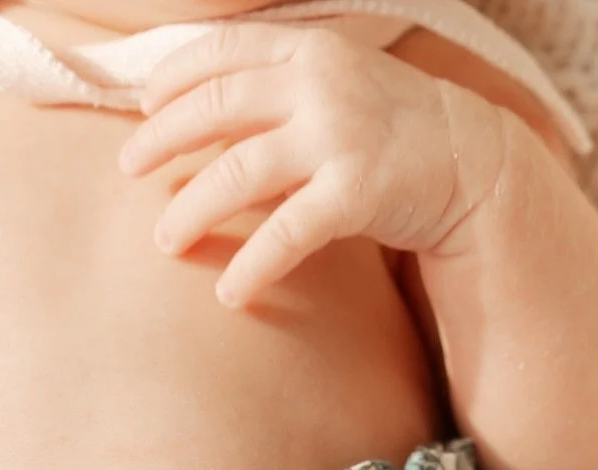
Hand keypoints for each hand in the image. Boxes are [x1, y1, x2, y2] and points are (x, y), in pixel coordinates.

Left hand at [116, 20, 507, 308]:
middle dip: (161, 140)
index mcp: (307, 47)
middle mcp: (318, 83)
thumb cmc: (388, 129)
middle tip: (127, 171)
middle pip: (215, 107)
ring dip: (192, 209)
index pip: (218, 51)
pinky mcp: (356, 192)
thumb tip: (198, 115)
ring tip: (165, 240)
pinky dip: (252, 265)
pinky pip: (286, 233)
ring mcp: (337, 137)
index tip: (141, 109)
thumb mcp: (333, 85)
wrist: (471, 163)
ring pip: (238, 172)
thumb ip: (276, 88)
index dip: (171, 80)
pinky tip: (229, 293)